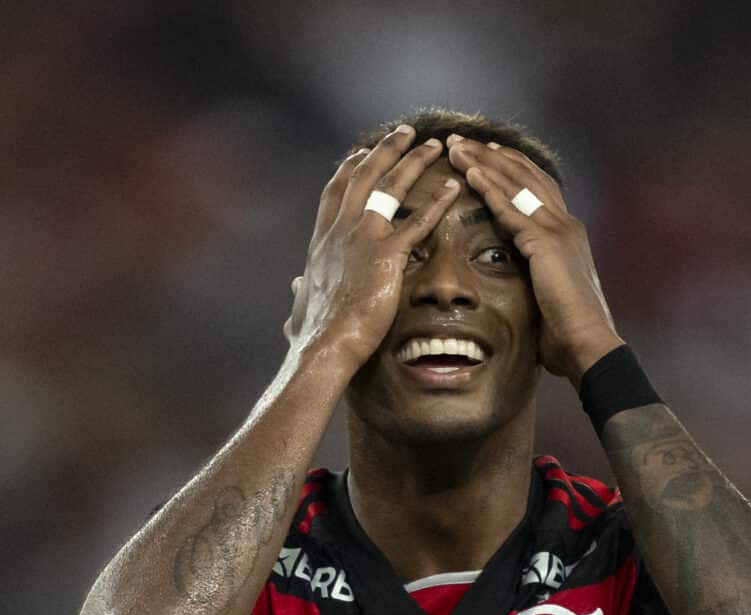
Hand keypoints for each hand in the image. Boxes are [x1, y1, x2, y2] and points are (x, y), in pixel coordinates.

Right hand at [284, 125, 461, 368]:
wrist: (324, 344)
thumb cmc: (313, 333)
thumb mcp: (300, 305)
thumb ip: (300, 292)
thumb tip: (295, 286)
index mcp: (321, 241)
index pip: (335, 192)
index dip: (349, 169)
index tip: (361, 153)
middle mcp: (340, 230)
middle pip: (363, 176)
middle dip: (385, 150)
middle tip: (403, 133)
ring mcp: (364, 238)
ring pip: (391, 186)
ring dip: (413, 161)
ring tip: (433, 144)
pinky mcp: (387, 255)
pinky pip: (418, 221)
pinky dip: (438, 202)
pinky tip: (455, 189)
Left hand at [445, 136, 622, 382]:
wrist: (587, 343)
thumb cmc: (565, 331)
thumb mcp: (548, 293)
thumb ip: (535, 274)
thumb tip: (518, 278)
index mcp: (566, 234)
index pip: (537, 188)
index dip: (511, 169)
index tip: (485, 154)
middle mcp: (565, 224)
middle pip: (526, 176)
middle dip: (493, 155)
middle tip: (463, 139)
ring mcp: (557, 230)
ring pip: (517, 183)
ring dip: (485, 161)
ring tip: (458, 146)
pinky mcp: (546, 243)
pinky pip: (511, 208)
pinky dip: (490, 187)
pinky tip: (470, 172)